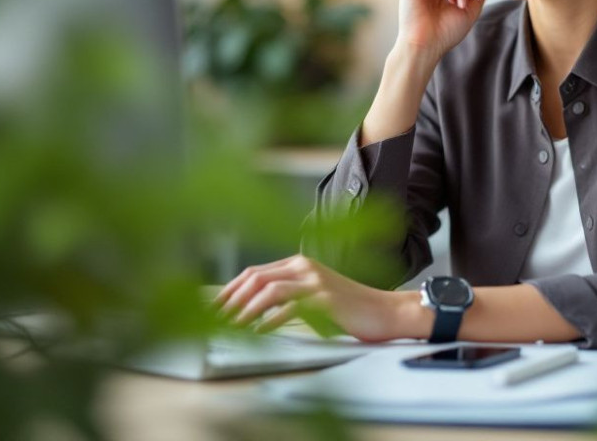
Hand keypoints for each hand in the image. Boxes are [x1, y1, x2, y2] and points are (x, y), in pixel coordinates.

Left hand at [214, 254, 417, 341]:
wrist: (385, 311)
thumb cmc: (349, 309)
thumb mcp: (314, 297)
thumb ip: (288, 297)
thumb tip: (252, 311)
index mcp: (298, 264)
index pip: (253, 272)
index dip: (229, 290)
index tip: (211, 308)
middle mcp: (304, 267)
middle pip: (255, 277)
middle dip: (230, 299)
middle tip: (213, 319)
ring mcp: (315, 281)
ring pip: (268, 290)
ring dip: (245, 310)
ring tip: (231, 327)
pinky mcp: (325, 298)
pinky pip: (289, 307)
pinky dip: (269, 321)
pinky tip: (258, 332)